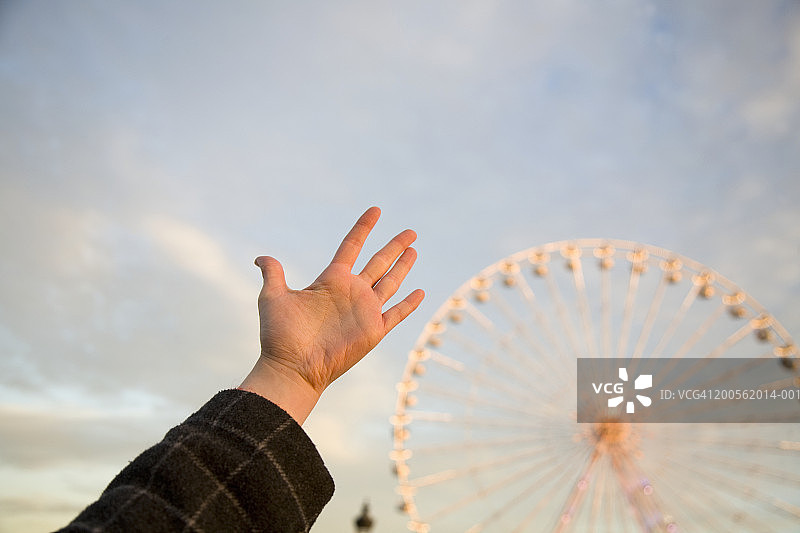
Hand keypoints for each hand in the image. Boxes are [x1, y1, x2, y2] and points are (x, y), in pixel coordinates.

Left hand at [240, 207, 424, 422]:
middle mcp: (351, 292)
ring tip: (414, 250)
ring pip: (390, 283)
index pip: (352, 246)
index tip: (376, 210)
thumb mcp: (273, 298)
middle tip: (410, 231)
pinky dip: (409, 303)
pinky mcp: (373, 331)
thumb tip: (260, 257)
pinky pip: (396, 313)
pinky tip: (420, 291)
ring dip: (403, 267)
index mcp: (331, 280)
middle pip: (378, 262)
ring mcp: (364, 311)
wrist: (292, 368)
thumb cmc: (280, 336)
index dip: (364, 227)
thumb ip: (273, 274)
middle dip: (394, 246)